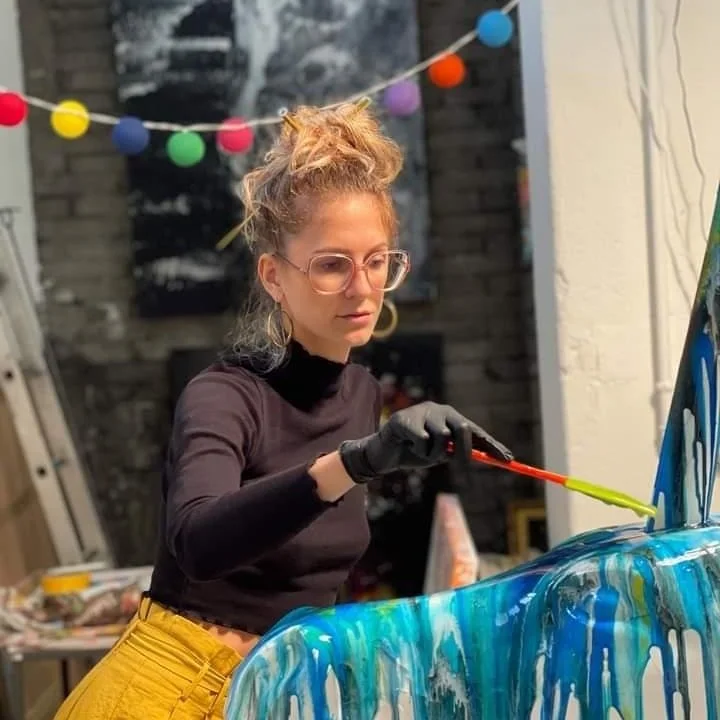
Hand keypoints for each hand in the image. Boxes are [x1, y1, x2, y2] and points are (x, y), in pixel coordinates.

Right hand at [338, 401, 512, 483]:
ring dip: (433, 453)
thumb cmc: (414, 452)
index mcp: (450, 417)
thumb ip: (457, 452)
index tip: (509, 461)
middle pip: (461, 428)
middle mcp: (439, 411)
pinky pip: (422, 440)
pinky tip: (407, 445)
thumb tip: (485, 457)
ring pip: (441, 438)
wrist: (383, 453)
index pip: (476, 431)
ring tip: (419, 451)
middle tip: (451, 461)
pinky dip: (417, 449)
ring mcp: (421, 412)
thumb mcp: (440, 454)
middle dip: (462, 450)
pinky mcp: (404, 419)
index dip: (493, 445)